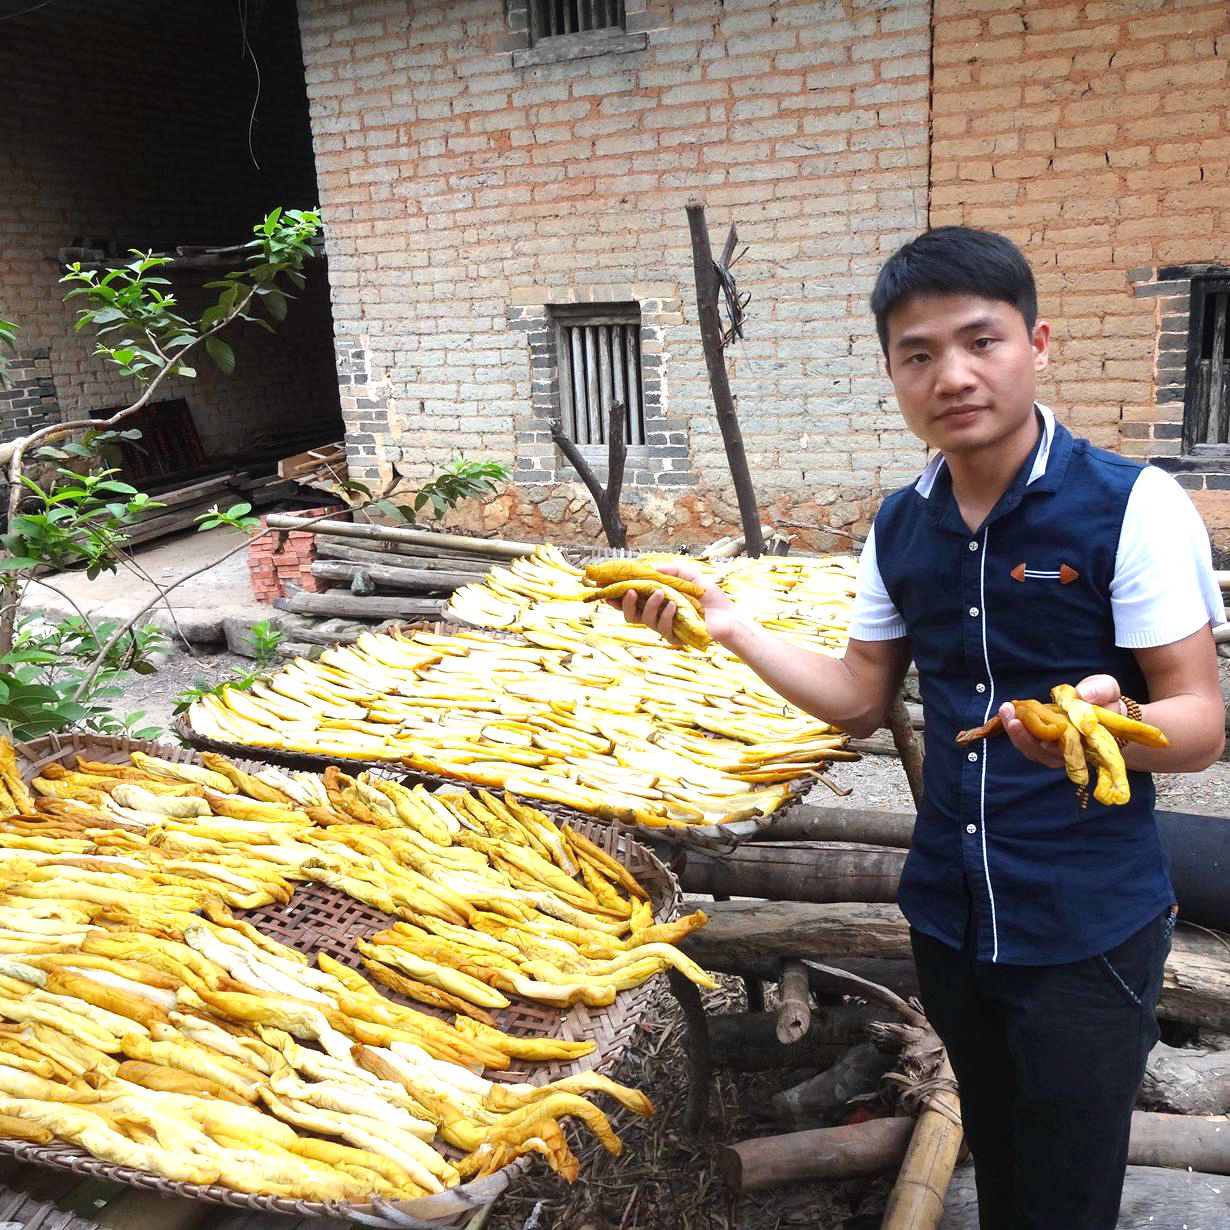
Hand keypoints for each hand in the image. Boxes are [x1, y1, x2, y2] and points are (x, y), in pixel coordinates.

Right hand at [607, 560, 737, 644]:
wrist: (728, 616)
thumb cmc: (709, 598)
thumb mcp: (690, 577)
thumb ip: (672, 571)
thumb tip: (651, 568)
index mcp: (657, 602)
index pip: (632, 601)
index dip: (618, 597)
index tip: (607, 590)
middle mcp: (657, 616)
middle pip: (630, 615)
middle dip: (625, 604)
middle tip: (630, 591)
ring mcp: (665, 628)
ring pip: (645, 620)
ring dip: (650, 605)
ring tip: (660, 593)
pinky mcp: (674, 637)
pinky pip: (662, 628)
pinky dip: (666, 615)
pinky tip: (674, 606)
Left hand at [1000, 674, 1122, 768]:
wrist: (1098, 705)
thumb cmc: (1103, 699)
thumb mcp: (1107, 690)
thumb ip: (1101, 690)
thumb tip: (1083, 694)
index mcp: (1089, 743)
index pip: (1072, 754)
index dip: (1056, 751)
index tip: (1044, 743)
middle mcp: (1069, 751)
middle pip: (1045, 755)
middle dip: (1027, 739)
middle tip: (1014, 720)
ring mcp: (1053, 748)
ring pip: (1032, 750)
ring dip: (1016, 733)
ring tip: (1006, 710)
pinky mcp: (1040, 740)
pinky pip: (1026, 740)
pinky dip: (1016, 727)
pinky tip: (1008, 711)